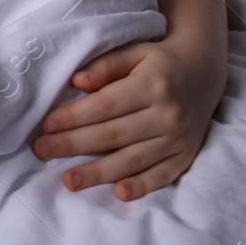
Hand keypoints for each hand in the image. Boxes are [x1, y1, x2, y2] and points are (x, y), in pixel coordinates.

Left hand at [31, 35, 224, 199]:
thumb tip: (76, 81)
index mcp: (152, 85)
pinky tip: (118, 193)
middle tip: (42, 151)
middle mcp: (168, 114)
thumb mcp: (134, 51)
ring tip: (69, 181)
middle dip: (74, 144)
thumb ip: (105, 64)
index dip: (74, 116)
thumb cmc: (159, 60)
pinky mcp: (186, 156)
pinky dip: (141, 186)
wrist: (204, 69)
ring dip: (99, 173)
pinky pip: (162, 175)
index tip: (46, 125)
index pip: (106, 105)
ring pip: (134, 159)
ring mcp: (178, 138)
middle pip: (114, 134)